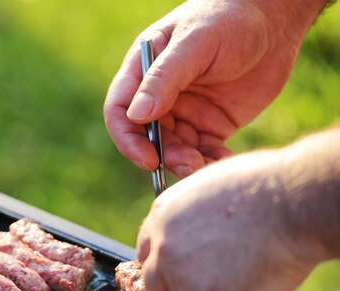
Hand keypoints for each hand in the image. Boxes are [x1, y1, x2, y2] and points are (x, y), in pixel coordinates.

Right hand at [104, 0, 325, 177]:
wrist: (275, 20)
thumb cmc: (229, 17)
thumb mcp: (195, 43)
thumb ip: (164, 78)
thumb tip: (136, 115)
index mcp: (144, 71)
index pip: (120, 110)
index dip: (128, 138)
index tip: (147, 158)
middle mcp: (160, 96)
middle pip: (148, 137)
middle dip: (164, 155)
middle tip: (188, 165)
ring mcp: (185, 112)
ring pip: (175, 149)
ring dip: (187, 163)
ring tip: (206, 168)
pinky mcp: (211, 124)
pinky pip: (204, 152)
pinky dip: (211, 162)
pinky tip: (226, 161)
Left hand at [136, 148, 325, 290]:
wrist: (294, 202)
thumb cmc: (265, 186)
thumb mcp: (208, 186)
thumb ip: (188, 215)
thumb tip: (192, 232)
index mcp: (161, 217)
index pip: (145, 255)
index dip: (166, 268)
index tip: (182, 274)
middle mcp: (163, 249)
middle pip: (156, 289)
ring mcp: (183, 279)